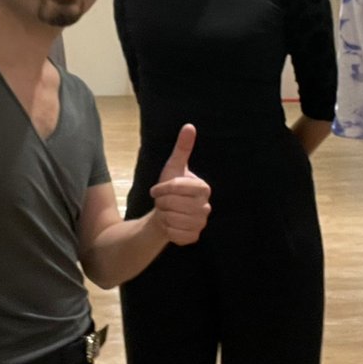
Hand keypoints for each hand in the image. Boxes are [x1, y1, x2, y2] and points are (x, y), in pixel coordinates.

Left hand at [149, 123, 210, 245]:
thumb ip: (182, 148)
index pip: (178, 187)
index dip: (163, 188)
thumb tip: (189, 126)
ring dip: (163, 216)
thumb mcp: (173, 167)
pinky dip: (167, 230)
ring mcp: (201, 223)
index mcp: (203, 188)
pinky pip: (176, 234)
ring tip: (165, 212)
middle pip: (175, 204)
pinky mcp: (194, 237)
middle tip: (161, 202)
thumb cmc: (170, 189)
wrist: (166, 213)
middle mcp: (206, 206)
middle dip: (162, 203)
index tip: (155, 189)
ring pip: (174, 220)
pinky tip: (169, 224)